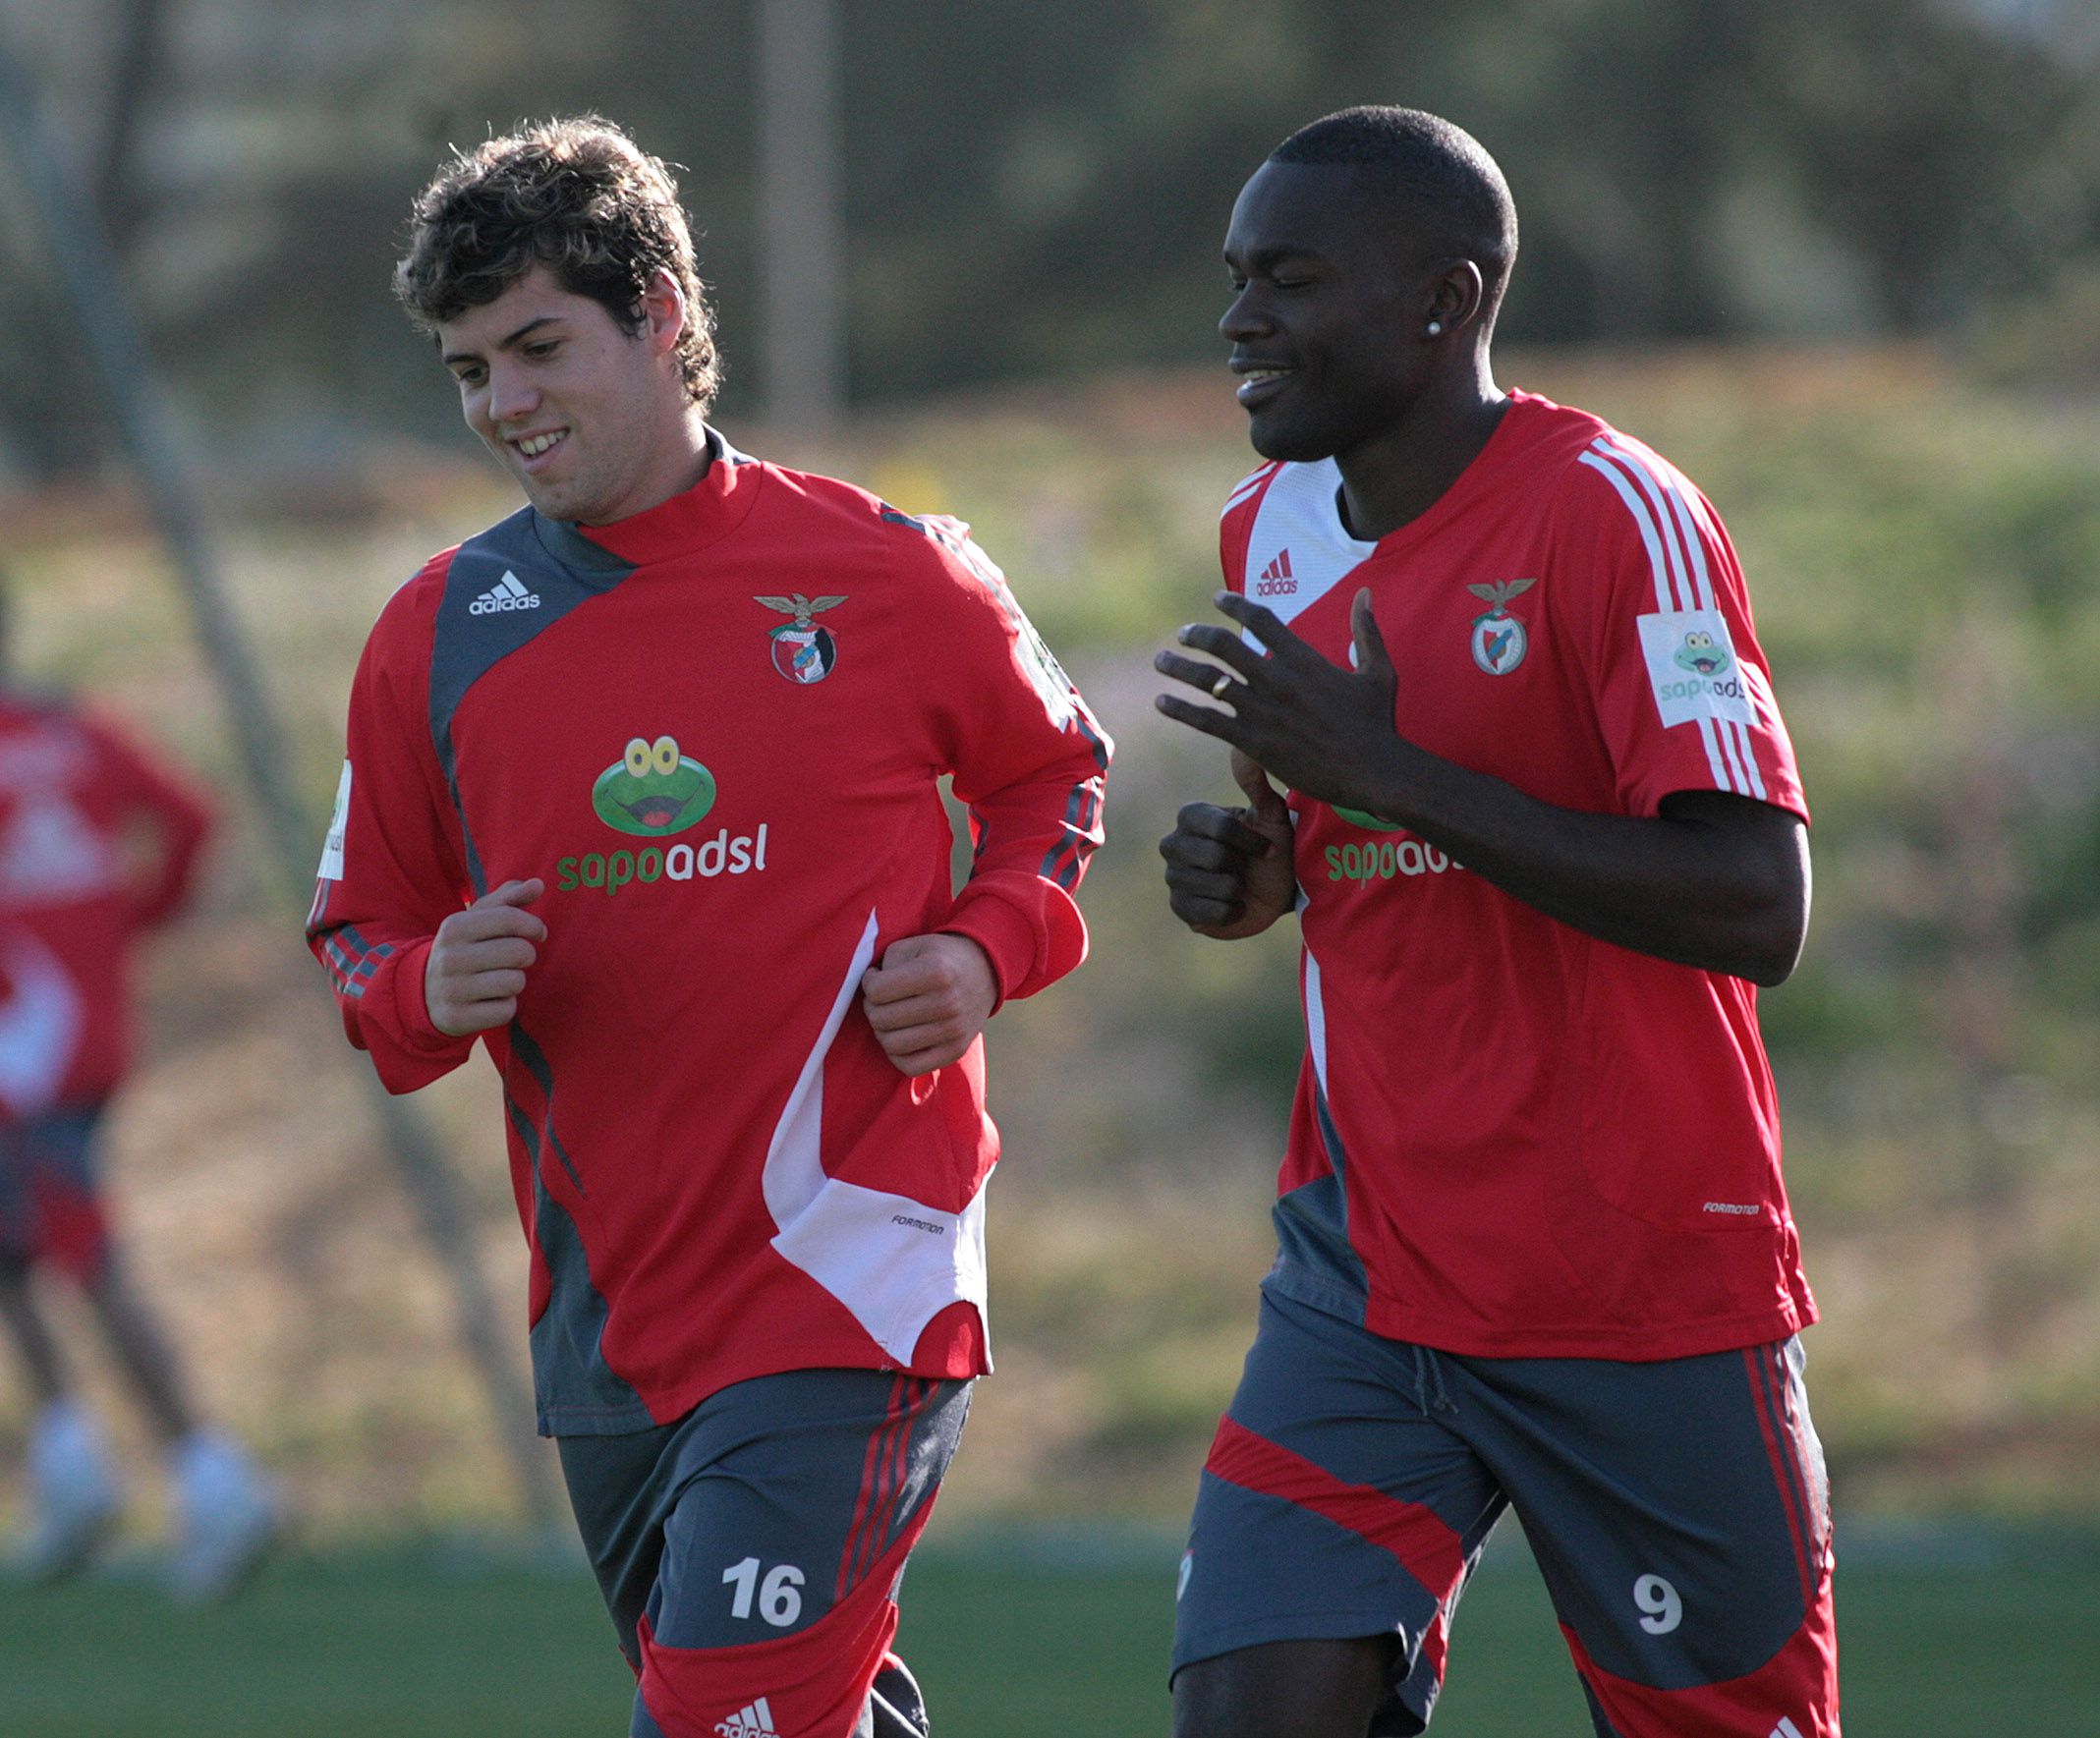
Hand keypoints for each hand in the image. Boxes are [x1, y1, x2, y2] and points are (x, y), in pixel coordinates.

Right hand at [425, 879, 546, 1036]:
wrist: (422, 994)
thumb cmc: (464, 949)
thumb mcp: (477, 920)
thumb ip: (509, 899)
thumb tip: (538, 884)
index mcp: (454, 927)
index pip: (510, 918)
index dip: (534, 925)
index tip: (538, 932)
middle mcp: (450, 957)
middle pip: (520, 952)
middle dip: (526, 955)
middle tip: (514, 959)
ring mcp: (452, 990)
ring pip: (516, 982)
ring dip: (515, 982)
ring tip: (498, 980)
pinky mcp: (457, 1018)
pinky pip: (506, 1010)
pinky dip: (505, 1006)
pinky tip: (488, 1001)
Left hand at [860, 933, 997, 1075]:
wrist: (984, 971)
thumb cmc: (939, 957)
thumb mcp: (913, 945)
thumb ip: (886, 963)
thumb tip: (870, 993)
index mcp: (936, 971)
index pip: (876, 991)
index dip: (868, 982)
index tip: (877, 977)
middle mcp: (947, 1003)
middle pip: (881, 1019)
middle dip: (872, 1008)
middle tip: (882, 999)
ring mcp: (954, 1030)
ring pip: (891, 1045)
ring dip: (883, 1031)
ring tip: (891, 1016)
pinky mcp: (956, 1051)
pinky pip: (910, 1067)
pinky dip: (897, 1055)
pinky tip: (901, 1036)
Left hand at [1153, 589, 1410, 819]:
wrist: (1374, 770)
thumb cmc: (1378, 723)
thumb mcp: (1379, 670)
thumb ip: (1367, 630)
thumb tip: (1364, 593)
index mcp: (1304, 659)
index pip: (1261, 620)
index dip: (1235, 605)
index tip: (1218, 599)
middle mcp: (1278, 679)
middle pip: (1224, 645)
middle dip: (1198, 635)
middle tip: (1183, 634)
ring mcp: (1263, 710)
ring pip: (1209, 680)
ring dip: (1179, 668)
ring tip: (1161, 661)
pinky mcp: (1254, 741)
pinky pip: (1207, 721)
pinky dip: (1181, 710)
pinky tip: (1161, 702)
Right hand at [1160, 750, 1295, 937]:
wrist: (1277, 892)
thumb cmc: (1272, 847)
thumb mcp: (1271, 814)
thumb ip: (1255, 782)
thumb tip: (1241, 748)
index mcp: (1191, 816)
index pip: (1219, 828)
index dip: (1250, 841)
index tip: (1268, 848)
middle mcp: (1173, 844)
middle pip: (1214, 857)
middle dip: (1243, 865)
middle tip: (1247, 867)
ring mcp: (1174, 877)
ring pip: (1213, 886)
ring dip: (1239, 889)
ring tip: (1241, 885)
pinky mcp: (1180, 908)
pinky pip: (1207, 914)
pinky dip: (1231, 912)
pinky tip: (1236, 905)